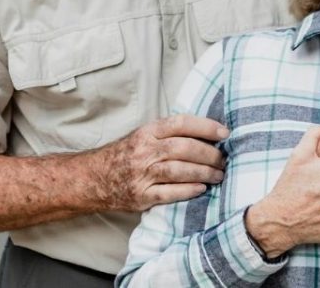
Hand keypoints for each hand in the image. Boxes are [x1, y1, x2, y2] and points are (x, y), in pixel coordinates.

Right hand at [97, 114, 228, 211]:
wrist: (94, 178)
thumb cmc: (126, 155)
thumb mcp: (143, 136)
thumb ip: (169, 133)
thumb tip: (207, 133)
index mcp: (147, 132)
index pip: (181, 123)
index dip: (206, 127)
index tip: (225, 133)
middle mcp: (144, 151)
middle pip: (184, 148)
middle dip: (210, 154)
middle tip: (224, 159)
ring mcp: (142, 174)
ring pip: (180, 171)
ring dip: (205, 173)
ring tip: (219, 175)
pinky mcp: (141, 195)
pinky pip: (170, 193)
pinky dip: (189, 190)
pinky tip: (202, 188)